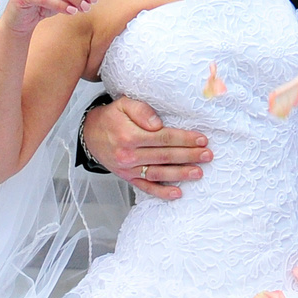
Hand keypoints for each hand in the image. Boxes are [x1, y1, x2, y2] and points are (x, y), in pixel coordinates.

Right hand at [80, 95, 210, 199]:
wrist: (90, 134)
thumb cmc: (111, 117)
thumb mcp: (124, 104)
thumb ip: (141, 111)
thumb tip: (158, 124)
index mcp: (130, 136)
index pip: (164, 138)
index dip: (184, 139)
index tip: (201, 139)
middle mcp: (129, 155)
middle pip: (165, 156)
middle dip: (189, 156)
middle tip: (207, 155)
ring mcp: (128, 169)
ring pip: (159, 173)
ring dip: (181, 174)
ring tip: (199, 172)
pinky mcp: (128, 178)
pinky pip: (146, 187)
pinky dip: (162, 192)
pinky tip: (177, 193)